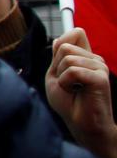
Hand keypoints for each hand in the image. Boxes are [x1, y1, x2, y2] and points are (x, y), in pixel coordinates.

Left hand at [46, 28, 116, 157]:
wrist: (81, 125)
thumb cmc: (68, 103)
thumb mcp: (56, 76)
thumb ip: (57, 57)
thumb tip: (58, 39)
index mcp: (86, 57)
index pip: (75, 33)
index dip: (60, 48)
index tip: (61, 68)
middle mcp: (95, 59)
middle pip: (64, 46)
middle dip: (57, 67)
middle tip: (67, 84)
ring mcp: (100, 67)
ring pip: (67, 59)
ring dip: (62, 78)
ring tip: (73, 90)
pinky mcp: (100, 78)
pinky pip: (73, 71)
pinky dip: (66, 83)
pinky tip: (76, 92)